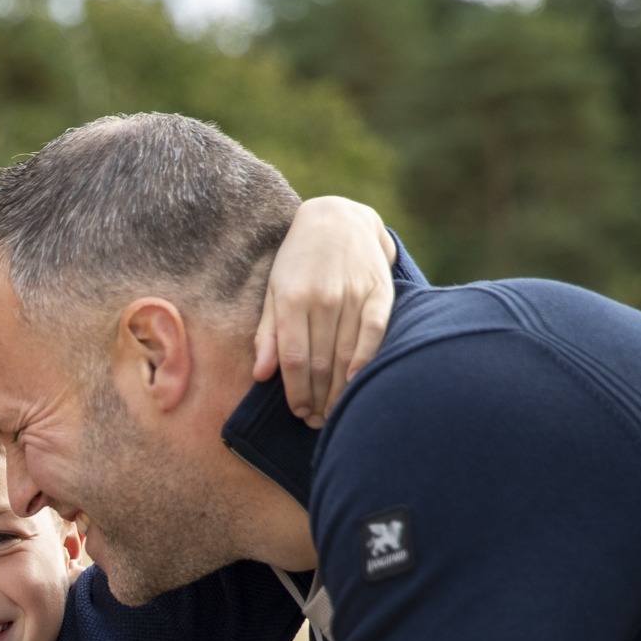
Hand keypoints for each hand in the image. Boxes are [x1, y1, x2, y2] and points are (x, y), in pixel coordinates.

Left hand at [255, 196, 397, 427]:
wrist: (338, 219)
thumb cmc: (298, 261)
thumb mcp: (274, 290)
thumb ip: (268, 334)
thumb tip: (261, 375)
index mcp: (291, 299)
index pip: (293, 358)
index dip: (296, 391)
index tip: (299, 412)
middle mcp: (323, 298)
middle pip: (320, 362)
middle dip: (318, 398)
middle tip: (317, 422)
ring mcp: (352, 294)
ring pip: (345, 354)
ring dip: (340, 389)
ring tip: (335, 411)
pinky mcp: (379, 291)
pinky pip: (373, 334)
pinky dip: (365, 361)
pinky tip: (357, 383)